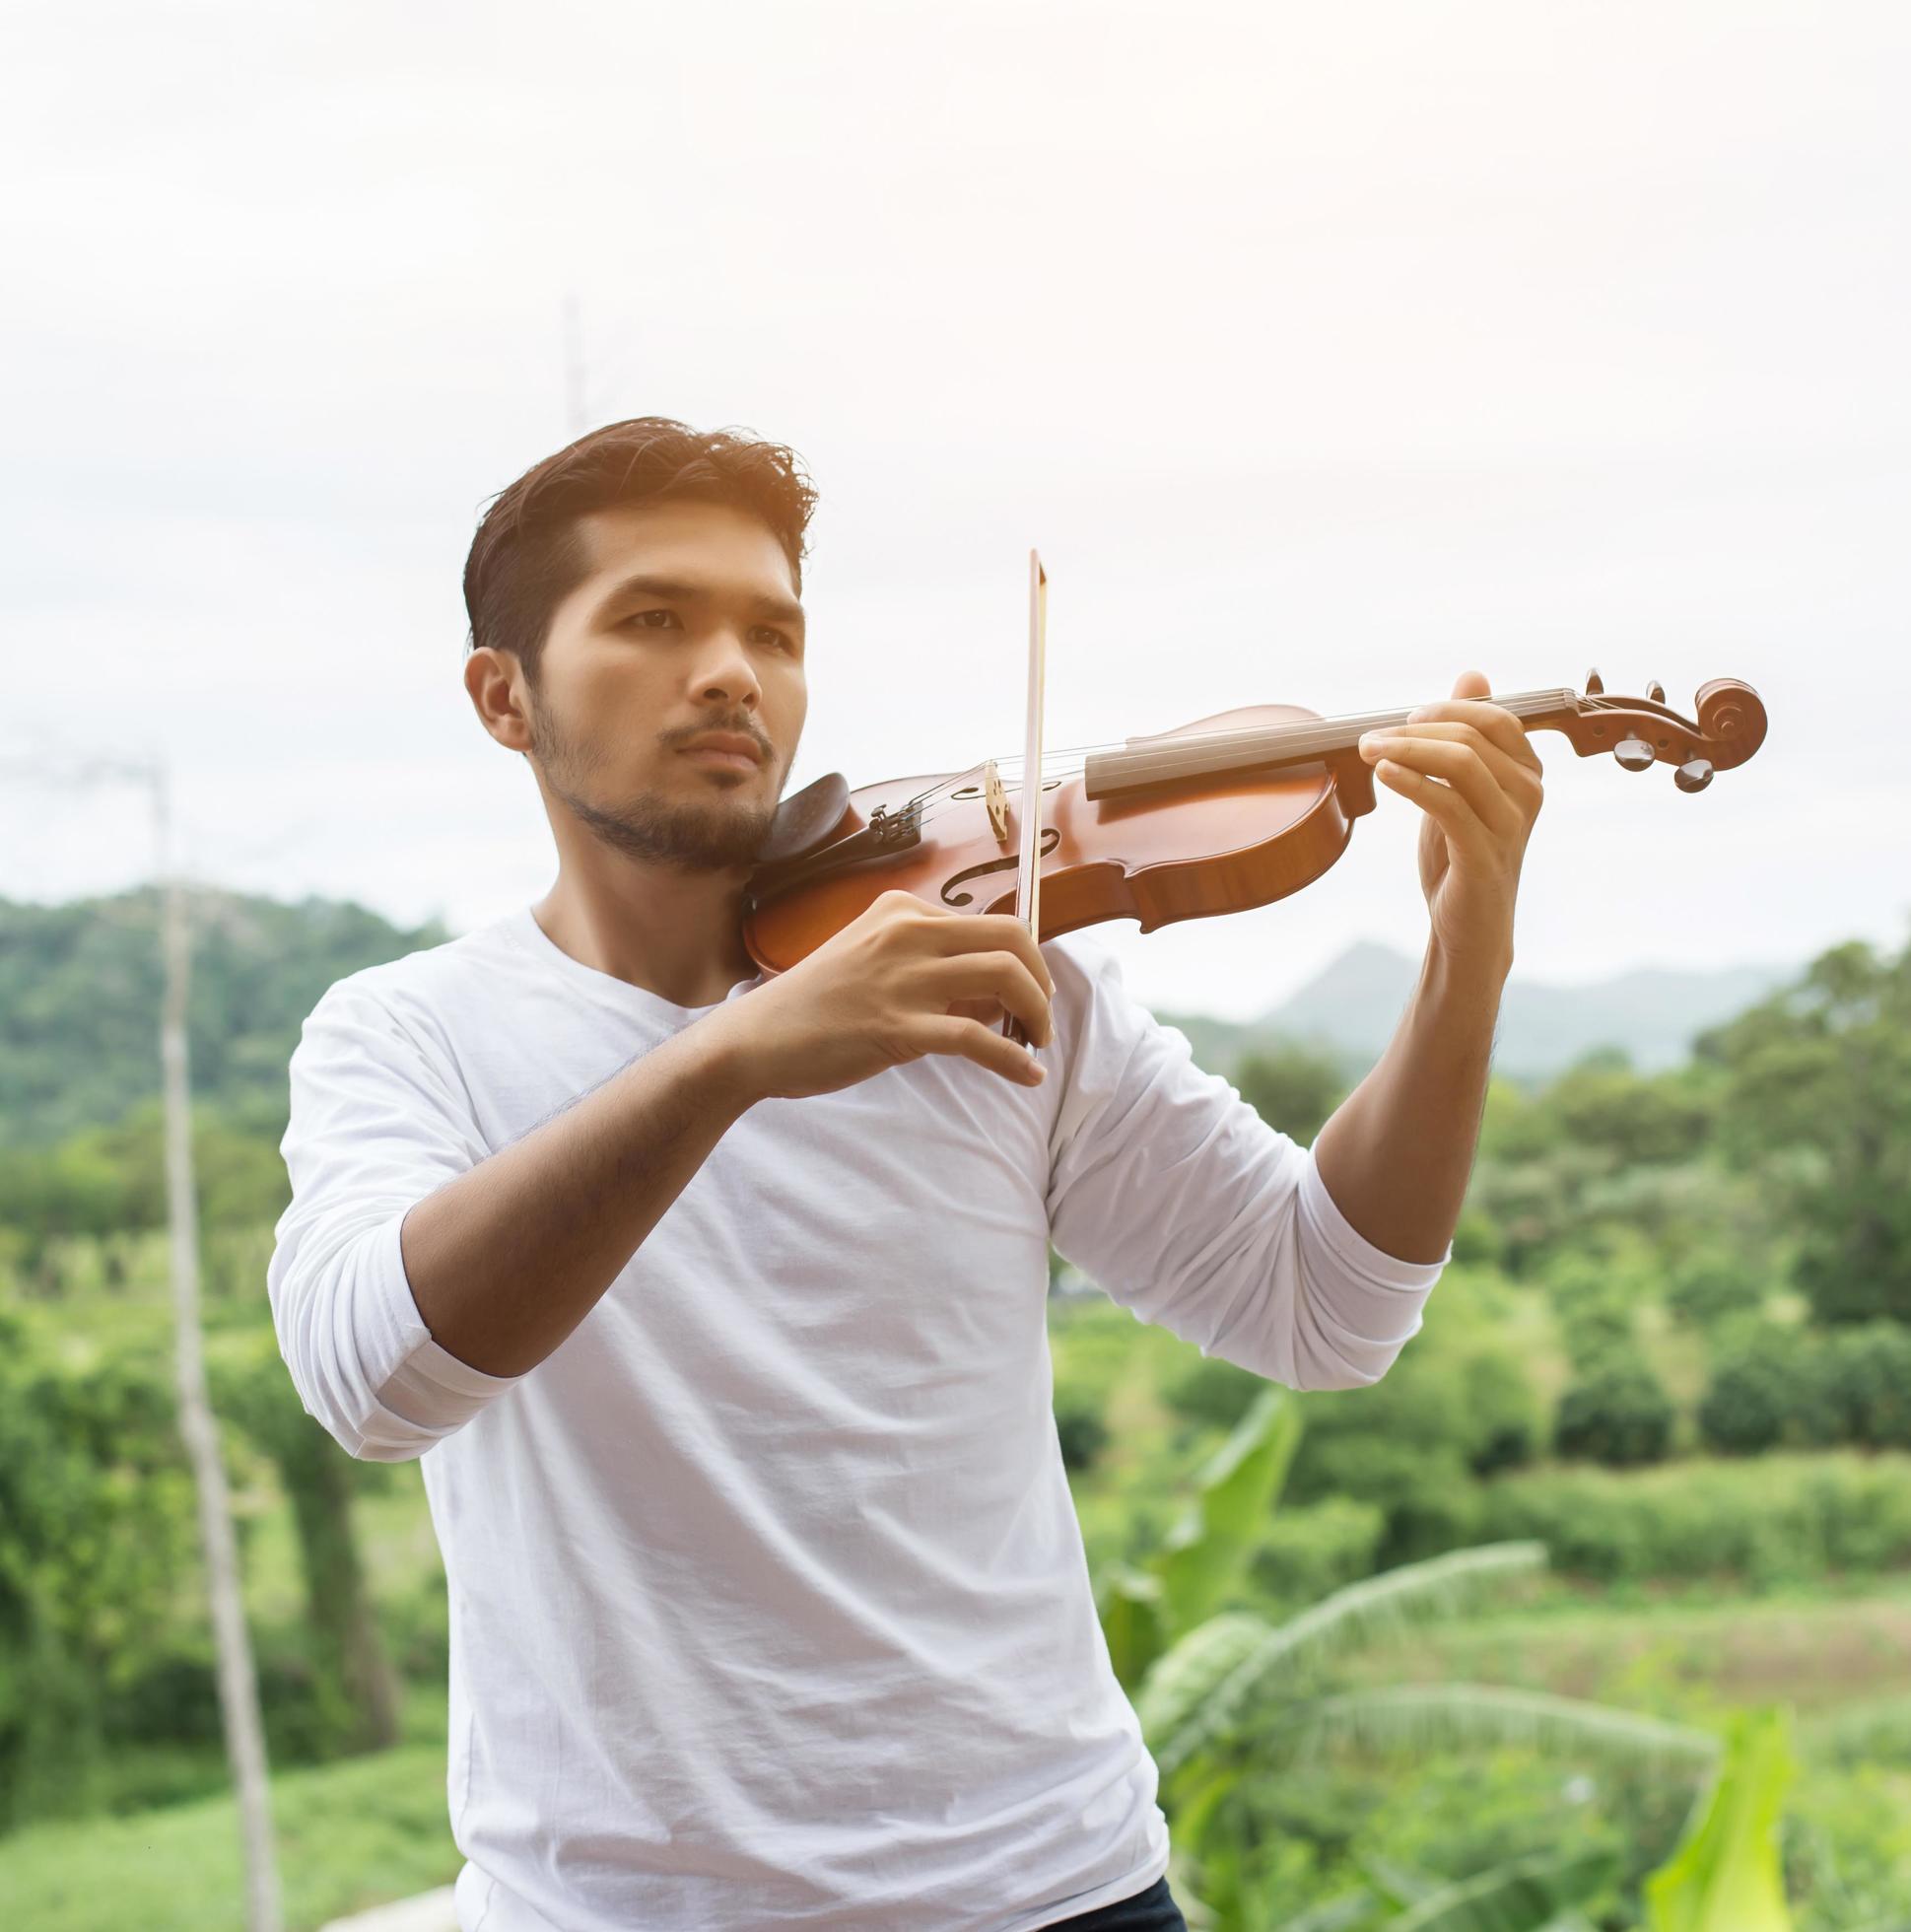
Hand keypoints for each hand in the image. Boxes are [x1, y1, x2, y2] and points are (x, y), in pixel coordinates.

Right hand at [703, 890, 1053, 1101]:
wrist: (756, 1039)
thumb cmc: (816, 1006)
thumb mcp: (873, 962)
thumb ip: (930, 969)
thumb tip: (997, 998)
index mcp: (902, 911)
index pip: (991, 924)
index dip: (1023, 963)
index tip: (1026, 997)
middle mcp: (906, 933)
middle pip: (1011, 938)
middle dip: (1041, 980)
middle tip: (1041, 1017)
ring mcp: (902, 978)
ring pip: (1003, 977)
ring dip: (1036, 1014)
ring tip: (1038, 1043)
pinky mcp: (895, 1026)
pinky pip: (976, 1039)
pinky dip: (1013, 1058)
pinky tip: (1029, 1075)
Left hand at [1357, 670, 1543, 972]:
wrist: (1468, 926)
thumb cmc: (1462, 854)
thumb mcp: (1462, 788)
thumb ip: (1467, 734)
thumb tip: (1472, 675)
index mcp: (1528, 773)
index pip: (1495, 718)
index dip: (1446, 711)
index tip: (1404, 720)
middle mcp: (1528, 794)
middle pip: (1471, 738)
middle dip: (1413, 731)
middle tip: (1369, 739)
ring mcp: (1510, 825)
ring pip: (1460, 764)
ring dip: (1405, 751)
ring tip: (1368, 752)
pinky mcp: (1484, 855)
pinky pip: (1448, 804)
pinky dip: (1411, 782)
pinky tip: (1384, 774)